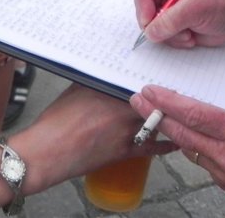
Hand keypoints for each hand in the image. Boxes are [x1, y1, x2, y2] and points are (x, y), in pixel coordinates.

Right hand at [14, 85, 176, 191]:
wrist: (48, 152)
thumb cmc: (56, 121)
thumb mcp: (75, 91)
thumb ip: (96, 81)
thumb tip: (107, 74)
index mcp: (111, 91)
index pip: (142, 81)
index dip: (152, 78)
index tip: (159, 73)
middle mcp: (124, 109)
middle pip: (153, 99)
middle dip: (160, 95)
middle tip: (169, 88)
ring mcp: (128, 131)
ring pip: (156, 119)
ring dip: (162, 114)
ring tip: (171, 108)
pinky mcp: (128, 151)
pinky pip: (155, 146)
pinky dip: (167, 143)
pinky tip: (176, 139)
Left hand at [130, 87, 224, 216]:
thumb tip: (218, 111)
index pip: (194, 114)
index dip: (168, 101)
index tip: (151, 90)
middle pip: (180, 132)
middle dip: (155, 114)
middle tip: (137, 100)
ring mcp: (223, 172)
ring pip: (187, 146)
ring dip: (169, 130)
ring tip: (154, 113)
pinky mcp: (223, 184)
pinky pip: (200, 159)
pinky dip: (190, 144)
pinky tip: (184, 134)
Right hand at [132, 0, 224, 48]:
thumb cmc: (223, 6)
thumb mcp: (196, 9)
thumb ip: (171, 19)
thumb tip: (151, 31)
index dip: (143, 1)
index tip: (149, 20)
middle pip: (143, 4)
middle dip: (158, 22)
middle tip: (171, 30)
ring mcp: (166, 5)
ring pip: (150, 23)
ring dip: (169, 33)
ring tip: (188, 31)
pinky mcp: (170, 21)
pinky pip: (159, 33)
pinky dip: (173, 39)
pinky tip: (189, 35)